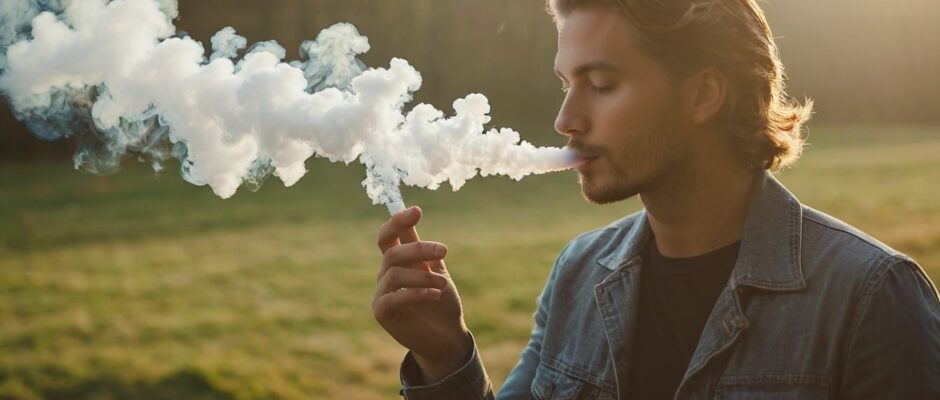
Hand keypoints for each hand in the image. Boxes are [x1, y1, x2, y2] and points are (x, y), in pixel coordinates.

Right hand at [372, 206, 471, 383]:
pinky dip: (416, 293)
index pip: (388, 235)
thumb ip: (421, 246)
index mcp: (397, 260)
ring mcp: (381, 293)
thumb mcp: (435, 268)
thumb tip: (412, 210)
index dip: (397, 220)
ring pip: (395, 274)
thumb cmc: (441, 300)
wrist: (446, 335)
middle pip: (392, 252)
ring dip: (423, 275)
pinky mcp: (382, 312)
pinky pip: (394, 297)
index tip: (417, 211)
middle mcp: (385, 274)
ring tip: (444, 283)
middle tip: (444, 251)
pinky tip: (435, 295)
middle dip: (418, 248)